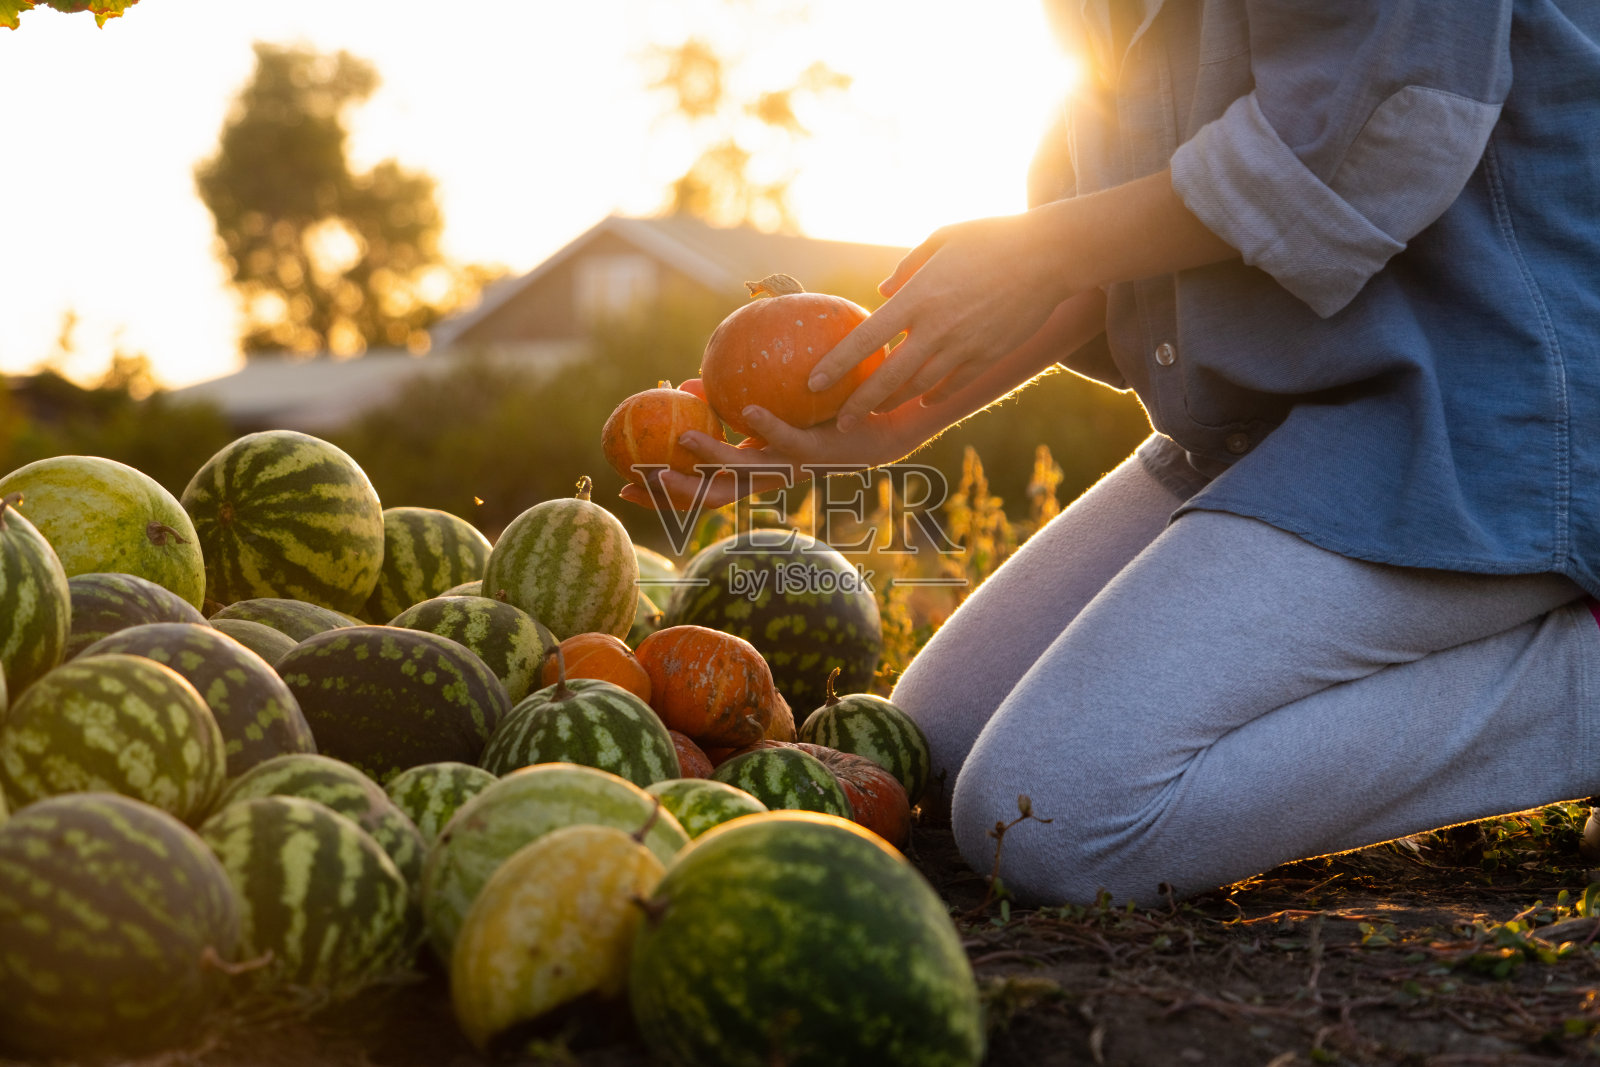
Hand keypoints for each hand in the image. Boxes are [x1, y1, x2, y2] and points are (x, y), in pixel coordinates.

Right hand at [617, 399, 932, 511]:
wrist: (889, 419)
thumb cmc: (826, 407)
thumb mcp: (773, 400)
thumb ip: (730, 396)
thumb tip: (689, 381)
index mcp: (755, 467)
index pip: (700, 489)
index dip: (662, 495)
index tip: (624, 488)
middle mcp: (771, 475)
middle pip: (713, 496)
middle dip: (676, 493)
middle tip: (639, 479)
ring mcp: (794, 467)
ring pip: (746, 472)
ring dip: (713, 459)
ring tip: (684, 438)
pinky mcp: (821, 452)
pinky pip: (789, 440)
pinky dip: (767, 427)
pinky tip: (747, 412)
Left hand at [807, 209, 1079, 429]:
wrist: (1051, 255)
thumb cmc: (993, 238)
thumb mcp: (943, 238)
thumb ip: (907, 268)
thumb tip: (882, 293)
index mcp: (920, 296)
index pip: (866, 339)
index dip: (837, 365)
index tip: (813, 383)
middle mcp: (938, 328)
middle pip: (889, 377)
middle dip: (859, 403)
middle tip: (838, 419)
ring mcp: (965, 346)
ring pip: (920, 387)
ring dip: (894, 402)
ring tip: (874, 409)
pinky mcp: (989, 356)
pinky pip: (954, 385)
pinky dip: (933, 395)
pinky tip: (920, 399)